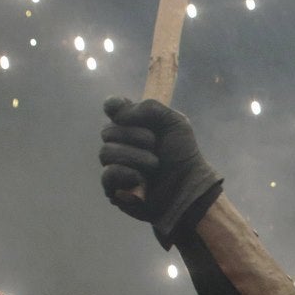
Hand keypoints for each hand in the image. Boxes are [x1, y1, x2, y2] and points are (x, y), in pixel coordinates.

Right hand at [99, 96, 223, 245]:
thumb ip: (150, 107)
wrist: (188, 187)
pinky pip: (108, 175)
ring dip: (134, 157)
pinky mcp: (114, 188)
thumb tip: (119, 114)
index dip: (114, 106)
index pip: (112, 108)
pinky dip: (126, 174)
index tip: (121, 109)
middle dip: (133, 136)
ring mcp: (115, 166)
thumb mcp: (175, 123)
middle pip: (107, 130)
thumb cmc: (183, 156)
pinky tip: (141, 180)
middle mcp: (121, 143)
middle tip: (155, 145)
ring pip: (105, 152)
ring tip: (155, 165)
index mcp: (134, 125)